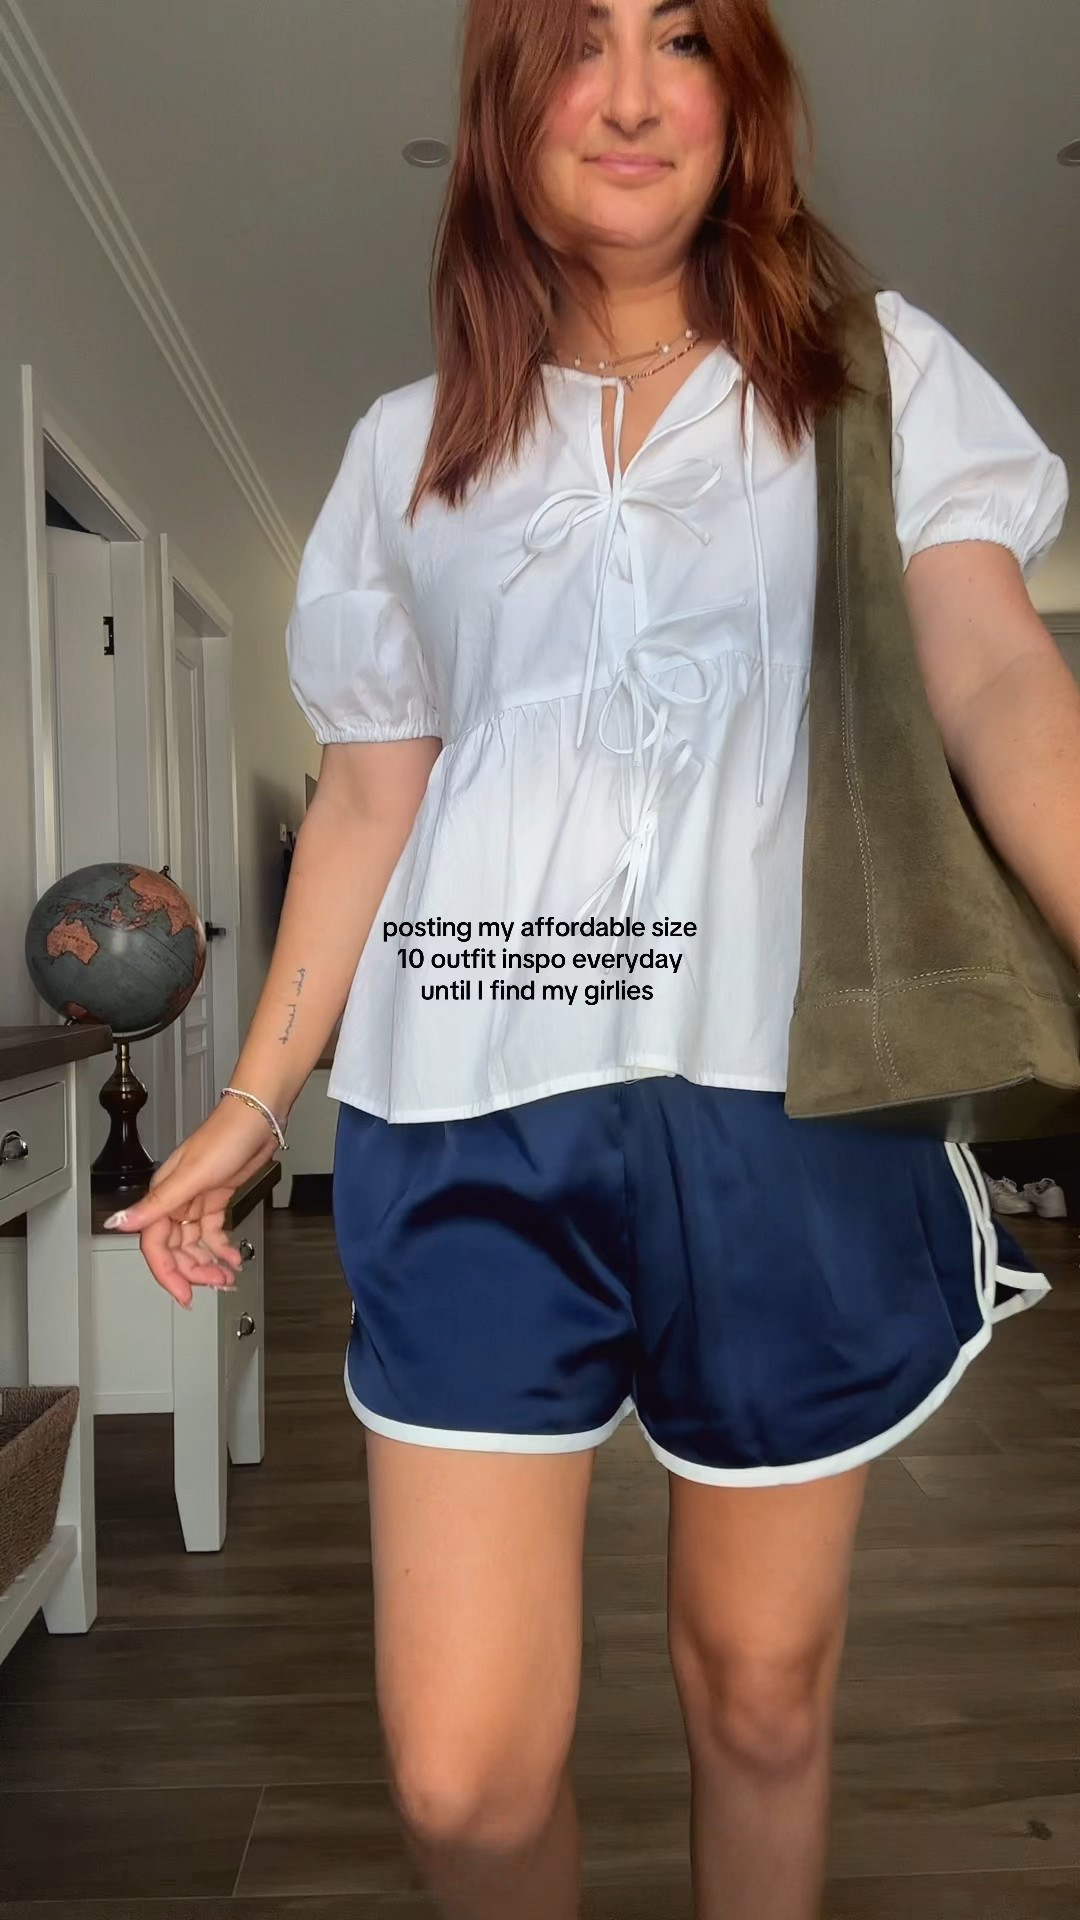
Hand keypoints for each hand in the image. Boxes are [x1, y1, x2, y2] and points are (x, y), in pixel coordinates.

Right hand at [103, 1100, 280, 1308]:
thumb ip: (156, 1204)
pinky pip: (212, 1231)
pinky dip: (222, 1247)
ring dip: (209, 1263)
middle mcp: (176, 1200)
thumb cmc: (225, 1136)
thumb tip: (118, 1223)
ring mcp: (197, 1200)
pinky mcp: (216, 1198)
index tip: (184, 1295)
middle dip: (194, 1271)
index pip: (156, 1245)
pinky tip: (233, 1257)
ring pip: (195, 1244)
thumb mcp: (190, 1176)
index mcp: (163, 1196)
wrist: (258, 1117)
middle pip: (176, 1249)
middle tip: (215, 1284)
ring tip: (228, 1276)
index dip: (167, 1273)